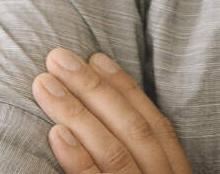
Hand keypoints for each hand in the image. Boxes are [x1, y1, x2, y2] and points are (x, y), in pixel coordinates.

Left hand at [32, 48, 191, 173]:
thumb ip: (141, 154)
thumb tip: (105, 111)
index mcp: (174, 172)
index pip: (154, 123)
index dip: (125, 87)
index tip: (96, 57)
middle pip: (131, 128)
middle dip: (94, 89)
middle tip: (59, 58)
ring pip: (113, 150)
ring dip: (77, 112)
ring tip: (44, 85)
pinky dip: (78, 157)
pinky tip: (57, 133)